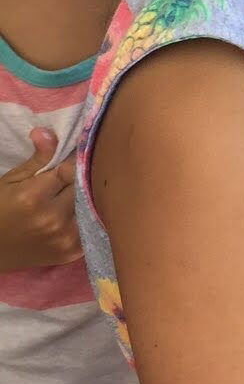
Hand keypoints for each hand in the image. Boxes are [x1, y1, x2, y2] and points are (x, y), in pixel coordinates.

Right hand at [0, 128, 78, 269]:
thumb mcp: (11, 181)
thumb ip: (37, 159)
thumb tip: (47, 131)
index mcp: (33, 198)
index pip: (70, 169)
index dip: (72, 162)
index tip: (72, 158)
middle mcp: (53, 219)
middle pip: (83, 187)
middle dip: (81, 179)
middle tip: (77, 175)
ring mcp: (65, 238)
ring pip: (92, 206)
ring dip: (89, 197)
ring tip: (81, 192)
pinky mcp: (72, 252)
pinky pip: (92, 226)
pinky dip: (89, 216)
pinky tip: (81, 210)